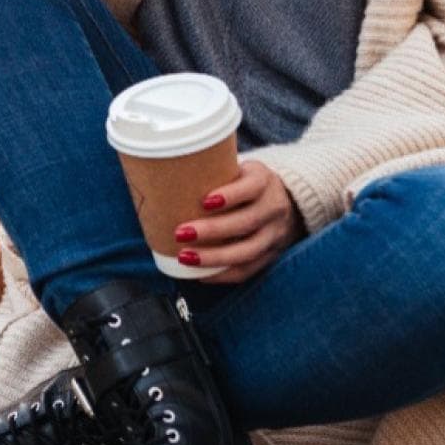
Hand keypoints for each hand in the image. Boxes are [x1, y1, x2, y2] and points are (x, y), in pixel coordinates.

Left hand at [174, 159, 301, 285]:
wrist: (284, 201)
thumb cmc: (245, 183)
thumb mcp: (237, 169)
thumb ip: (211, 172)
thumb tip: (160, 172)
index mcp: (264, 181)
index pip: (251, 187)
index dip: (230, 195)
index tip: (205, 201)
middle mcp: (273, 208)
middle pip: (247, 221)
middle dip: (213, 230)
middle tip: (181, 233)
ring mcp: (274, 235)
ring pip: (247, 251)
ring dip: (214, 257)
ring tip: (185, 257)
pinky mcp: (270, 256)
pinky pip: (248, 270)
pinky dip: (223, 275)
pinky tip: (200, 274)